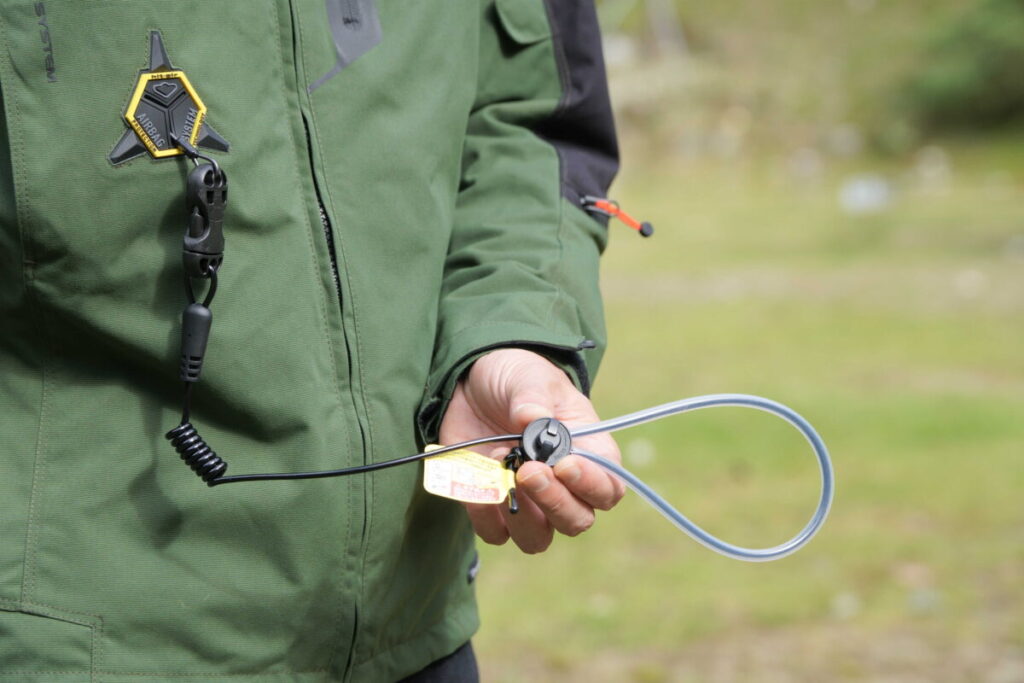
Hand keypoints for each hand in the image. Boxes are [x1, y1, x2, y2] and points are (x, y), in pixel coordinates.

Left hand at [438, 348, 624, 552]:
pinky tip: (478, 475)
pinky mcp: (491, 507)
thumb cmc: (517, 379)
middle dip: (554, 502)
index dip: (592, 486)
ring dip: (521, 516)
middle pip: (576, 521)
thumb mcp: (529, 376)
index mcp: (588, 453)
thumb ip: (533, 397)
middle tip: (528, 470)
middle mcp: (562, 487)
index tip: (565, 465)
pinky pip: (493, 532)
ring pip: (536, 539)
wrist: (472, 383)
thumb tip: (530, 419)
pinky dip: (484, 512)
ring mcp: (527, 502)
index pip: (608, 489)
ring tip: (502, 471)